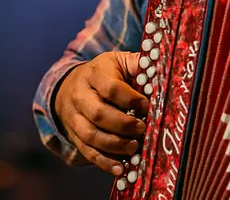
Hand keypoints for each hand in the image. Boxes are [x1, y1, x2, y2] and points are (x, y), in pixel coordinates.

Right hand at [54, 51, 150, 176]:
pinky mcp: (74, 135)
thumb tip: (160, 70)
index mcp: (95, 74)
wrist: (69, 85)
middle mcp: (80, 95)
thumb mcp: (119, 61)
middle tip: (142, 129)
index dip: (131, 99)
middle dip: (123, 125)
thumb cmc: (104, 73)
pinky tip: (120, 169)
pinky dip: (104, 162)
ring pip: (90, 135)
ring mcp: (74, 117)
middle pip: (98, 113)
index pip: (111, 88)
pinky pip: (87, 151)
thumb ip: (137, 64)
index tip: (147, 106)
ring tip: (134, 148)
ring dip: (114, 145)